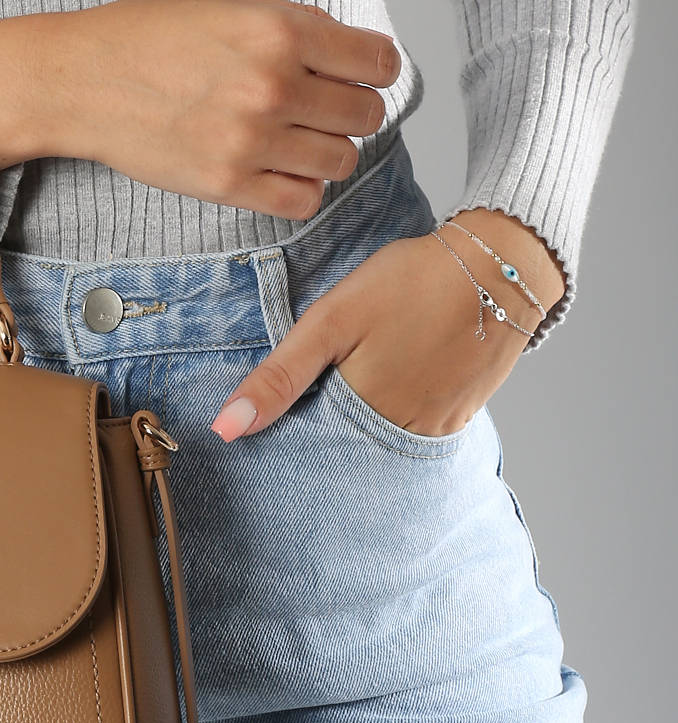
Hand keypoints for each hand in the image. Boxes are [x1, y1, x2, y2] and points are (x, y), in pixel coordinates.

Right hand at [0, 0, 400, 218]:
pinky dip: (303, 187)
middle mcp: (272, 87)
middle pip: (365, 114)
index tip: (363, 73)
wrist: (80, 81)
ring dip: (330, 150)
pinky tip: (281, 168)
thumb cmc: (146, 36)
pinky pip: (304, 199)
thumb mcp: (228, 2)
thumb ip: (294, 22)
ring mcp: (251, 141)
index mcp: (279, 31)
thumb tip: (349, 50)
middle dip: (352, 109)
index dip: (375, 68)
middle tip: (326, 106)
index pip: (377, 61)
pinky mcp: (228, 185)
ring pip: (342, 160)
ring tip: (301, 138)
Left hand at [209, 208, 567, 442]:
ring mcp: (436, 429)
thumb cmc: (409, 283)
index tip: (268, 436)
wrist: (498, 266)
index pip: (309, 453)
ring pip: (381, 447)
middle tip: (312, 409)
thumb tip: (225, 429)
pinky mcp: (460, 417)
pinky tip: (387, 393)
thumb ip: (279, 377)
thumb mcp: (331, 322)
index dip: (287, 441)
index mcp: (361, 415)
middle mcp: (401, 435)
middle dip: (323, 442)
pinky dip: (395, 422)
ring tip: (348, 397)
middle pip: (346, 455)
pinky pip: (415, 435)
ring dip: (359, 434)